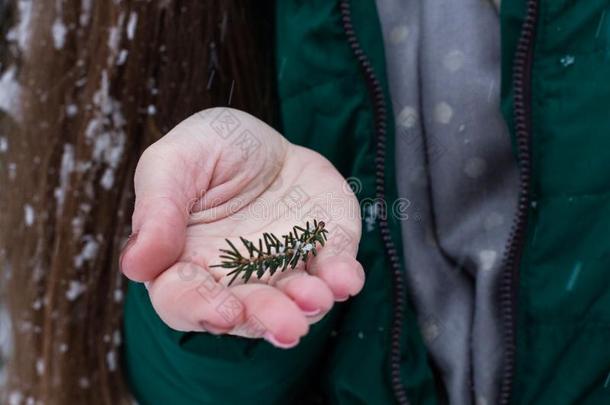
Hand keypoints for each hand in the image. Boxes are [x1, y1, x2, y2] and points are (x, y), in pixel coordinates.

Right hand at [120, 108, 363, 347]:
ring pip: (295, 302)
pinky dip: (343, 279)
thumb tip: (136, 266)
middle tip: (286, 324)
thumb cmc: (208, 151)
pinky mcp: (324, 251)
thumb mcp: (173, 161)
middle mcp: (237, 276)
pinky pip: (335, 272)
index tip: (226, 311)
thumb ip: (156, 209)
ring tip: (317, 297)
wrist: (265, 139)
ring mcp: (284, 267)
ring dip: (308, 305)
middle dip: (267, 318)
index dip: (204, 310)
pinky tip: (346, 278)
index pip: (185, 299)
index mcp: (188, 261)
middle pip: (247, 311)